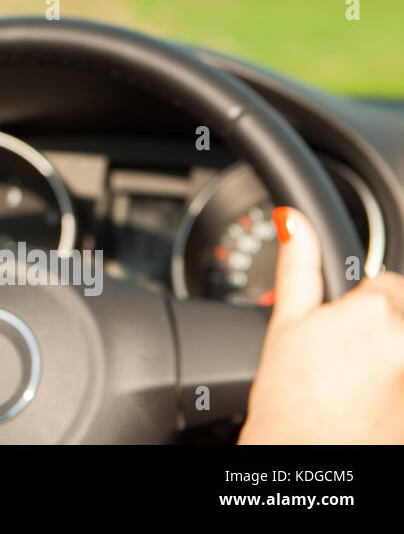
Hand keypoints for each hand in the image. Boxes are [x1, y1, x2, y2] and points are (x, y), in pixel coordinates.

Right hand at [239, 206, 403, 442]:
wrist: (306, 459)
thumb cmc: (291, 401)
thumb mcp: (287, 325)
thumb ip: (298, 267)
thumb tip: (294, 221)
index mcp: (380, 311)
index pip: (385, 283)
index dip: (356, 303)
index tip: (336, 330)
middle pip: (402, 312)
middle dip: (378, 328)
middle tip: (341, 358)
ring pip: (403, 344)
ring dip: (389, 354)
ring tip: (355, 384)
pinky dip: (393, 383)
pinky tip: (370, 400)